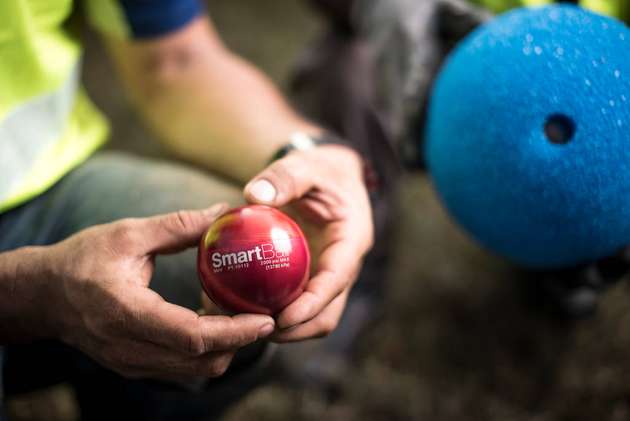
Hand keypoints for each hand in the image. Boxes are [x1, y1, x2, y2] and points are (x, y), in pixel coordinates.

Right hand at [41, 204, 274, 380]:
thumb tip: (222, 213)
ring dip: (225, 347)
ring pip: (195, 370)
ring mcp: (132, 363)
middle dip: (240, 341)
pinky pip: (182, 367)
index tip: (267, 319)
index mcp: (128, 313)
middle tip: (262, 312)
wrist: (44, 296)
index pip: (193, 336)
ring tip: (237, 314)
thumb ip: (177, 226)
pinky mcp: (134, 366)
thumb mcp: (127, 234)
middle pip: (201, 361)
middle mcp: (130, 348)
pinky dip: (206, 350)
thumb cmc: (82, 260)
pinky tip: (212, 320)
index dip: (236, 332)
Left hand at [244, 145, 373, 341]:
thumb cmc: (322, 169)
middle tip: (255, 329)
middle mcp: (341, 267)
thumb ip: (284, 178)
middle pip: (326, 313)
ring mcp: (325, 275)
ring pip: (308, 316)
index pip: (335, 282)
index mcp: (350, 242)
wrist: (330, 175)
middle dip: (295, 329)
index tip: (283, 318)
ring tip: (240, 324)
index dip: (312, 306)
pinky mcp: (308, 277)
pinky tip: (233, 306)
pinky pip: (291, 300)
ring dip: (280, 327)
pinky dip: (267, 309)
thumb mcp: (306, 165)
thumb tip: (252, 196)